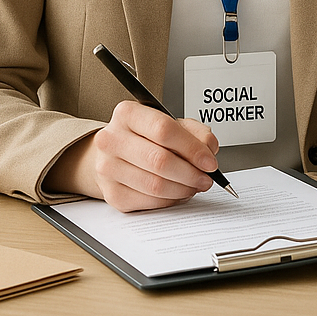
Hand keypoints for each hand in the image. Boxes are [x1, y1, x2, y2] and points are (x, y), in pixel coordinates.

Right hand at [47, 100, 219, 211]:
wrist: (114, 151)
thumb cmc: (145, 135)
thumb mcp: (171, 122)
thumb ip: (195, 131)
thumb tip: (208, 149)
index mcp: (128, 114)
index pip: (164, 130)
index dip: (192, 148)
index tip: (209, 161)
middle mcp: (111, 140)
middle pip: (159, 160)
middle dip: (191, 173)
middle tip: (206, 178)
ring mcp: (107, 168)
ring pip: (154, 185)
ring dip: (183, 189)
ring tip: (194, 185)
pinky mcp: (110, 193)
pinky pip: (148, 201)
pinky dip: (169, 200)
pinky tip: (177, 193)